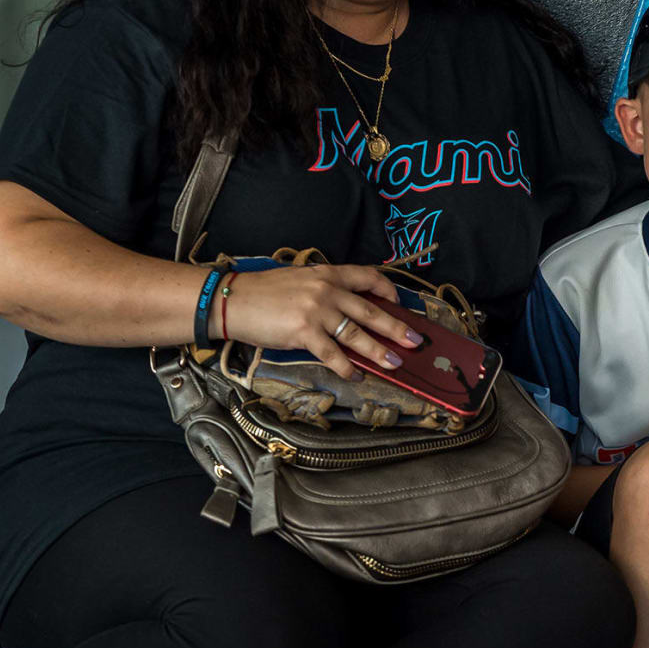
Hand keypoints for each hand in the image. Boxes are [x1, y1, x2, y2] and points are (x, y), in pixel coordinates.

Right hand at [218, 263, 420, 379]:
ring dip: (379, 351)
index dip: (387, 290)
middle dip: (396, 327)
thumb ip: (324, 289)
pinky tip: (357, 375)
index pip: (367, 277)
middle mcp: (326, 289)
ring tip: (395, 363)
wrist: (233, 300)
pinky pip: (333, 354)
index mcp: (327, 273)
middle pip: (370, 310)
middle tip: (415, 340)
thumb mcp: (299, 279)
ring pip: (357, 335)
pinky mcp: (304, 332)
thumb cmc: (263, 292)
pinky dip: (347, 367)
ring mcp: (317, 311)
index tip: (398, 303)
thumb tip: (347, 309)